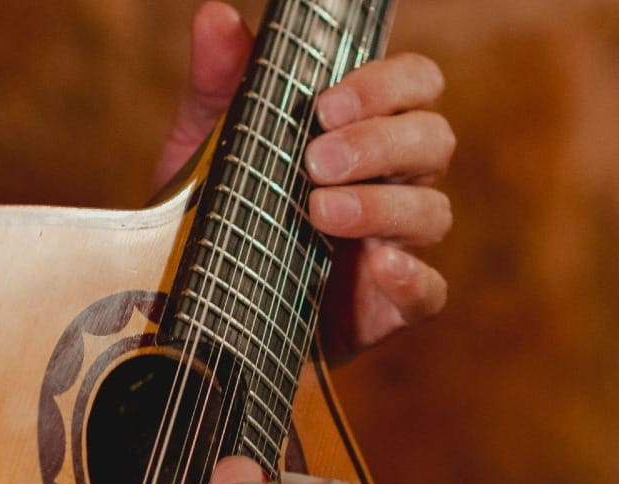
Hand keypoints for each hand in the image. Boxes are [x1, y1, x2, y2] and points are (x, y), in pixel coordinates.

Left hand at [154, 3, 455, 364]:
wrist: (198, 302)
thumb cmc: (220, 213)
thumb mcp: (206, 145)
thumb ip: (219, 83)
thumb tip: (216, 15)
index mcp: (361, 131)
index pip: (413, 85)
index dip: (385, 86)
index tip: (326, 106)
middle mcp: (390, 181)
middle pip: (434, 140)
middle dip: (380, 143)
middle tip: (316, 160)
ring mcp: (393, 244)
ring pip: (433, 212)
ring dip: (382, 206)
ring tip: (318, 211)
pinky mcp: (386, 305)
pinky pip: (428, 291)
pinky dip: (409, 279)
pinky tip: (376, 267)